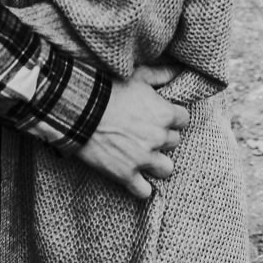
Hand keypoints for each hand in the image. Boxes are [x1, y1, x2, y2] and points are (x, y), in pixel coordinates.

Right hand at [74, 69, 189, 199]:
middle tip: (145, 133)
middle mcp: (158, 138)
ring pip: (166, 169)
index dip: (172, 118)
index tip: (160, 117)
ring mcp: (143, 158)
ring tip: (144, 157)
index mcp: (164, 114)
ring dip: (157, 163)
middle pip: (173, 143)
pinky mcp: (126, 175)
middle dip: (162, 138)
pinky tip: (135, 179)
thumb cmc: (109, 89)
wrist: (79, 110)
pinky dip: (141, 188)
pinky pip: (144, 192)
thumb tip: (178, 71)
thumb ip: (161, 74)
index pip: (183, 120)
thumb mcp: (137, 76)